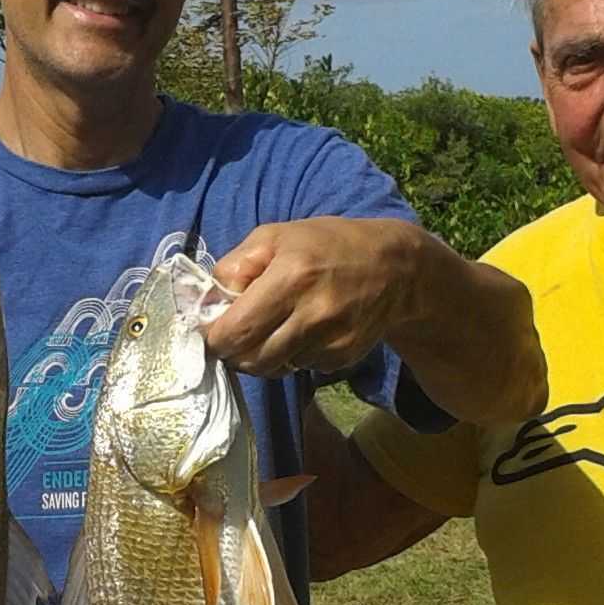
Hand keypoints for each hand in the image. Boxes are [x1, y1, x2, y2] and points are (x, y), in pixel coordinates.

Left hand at [204, 218, 425, 377]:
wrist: (394, 268)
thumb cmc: (327, 245)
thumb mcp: (275, 236)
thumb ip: (235, 266)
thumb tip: (209, 303)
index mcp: (290, 278)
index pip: (235, 331)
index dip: (213, 338)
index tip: (209, 332)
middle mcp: (312, 314)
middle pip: (251, 359)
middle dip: (234, 352)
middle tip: (234, 336)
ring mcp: (331, 341)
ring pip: (274, 368)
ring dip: (262, 356)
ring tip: (269, 329)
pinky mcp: (343, 358)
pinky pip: (301, 367)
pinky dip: (291, 356)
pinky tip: (302, 331)